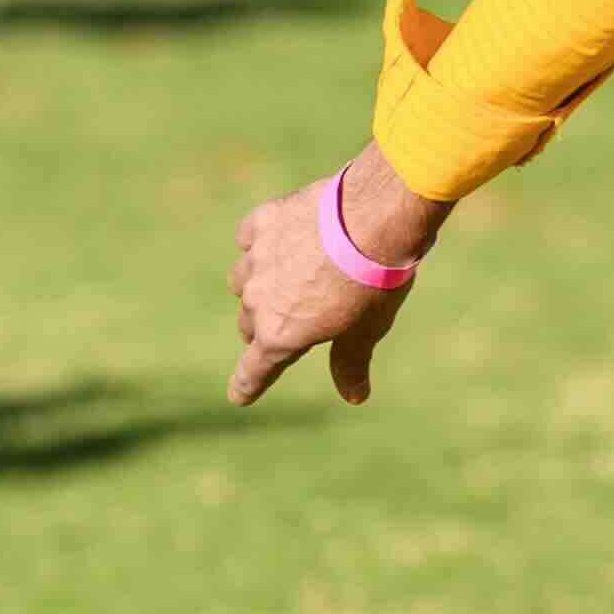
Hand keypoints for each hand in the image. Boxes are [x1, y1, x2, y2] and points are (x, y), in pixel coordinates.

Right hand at [227, 157, 421, 405]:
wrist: (375, 216)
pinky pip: (249, 239)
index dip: (247, 385)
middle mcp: (257, 300)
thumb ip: (352, 363)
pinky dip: (261, 242)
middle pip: (249, 324)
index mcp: (280, 334)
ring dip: (260, 284)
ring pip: (243, 281)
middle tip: (294, 318)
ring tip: (291, 274)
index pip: (254, 370)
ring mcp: (256, 259)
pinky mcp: (262, 222)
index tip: (239, 396)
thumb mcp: (368, 329)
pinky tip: (282, 239)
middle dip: (266, 326)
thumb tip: (356, 397)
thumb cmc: (374, 280)